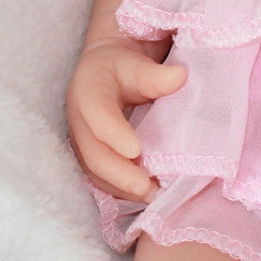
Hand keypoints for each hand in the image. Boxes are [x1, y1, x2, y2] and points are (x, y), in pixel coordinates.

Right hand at [66, 37, 186, 201]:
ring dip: (123, 188)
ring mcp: (82, 144)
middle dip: (120, 175)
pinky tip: (146, 195)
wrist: (103, 72)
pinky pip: (103, 178)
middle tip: (147, 187)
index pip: (99, 116)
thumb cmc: (122, 67)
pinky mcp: (91, 157)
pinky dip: (123, 190)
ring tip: (153, 196)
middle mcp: (79, 123)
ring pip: (97, 173)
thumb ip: (155, 75)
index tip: (136, 150)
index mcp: (88, 93)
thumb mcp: (136, 64)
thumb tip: (180, 77)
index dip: (115, 134)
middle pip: (94, 155)